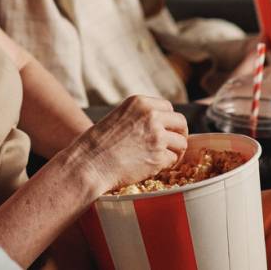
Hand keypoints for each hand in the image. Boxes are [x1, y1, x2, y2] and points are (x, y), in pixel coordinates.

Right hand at [70, 95, 187, 193]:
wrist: (89, 164)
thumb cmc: (96, 144)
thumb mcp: (118, 118)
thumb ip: (138, 117)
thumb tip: (157, 125)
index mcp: (139, 102)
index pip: (168, 107)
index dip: (168, 121)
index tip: (166, 130)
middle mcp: (151, 115)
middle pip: (180, 122)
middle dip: (179, 134)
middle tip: (173, 146)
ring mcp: (157, 136)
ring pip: (181, 142)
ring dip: (175, 152)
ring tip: (165, 159)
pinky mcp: (159, 157)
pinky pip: (173, 160)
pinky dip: (167, 165)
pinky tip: (156, 167)